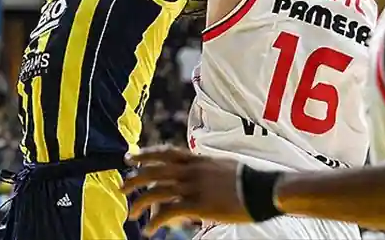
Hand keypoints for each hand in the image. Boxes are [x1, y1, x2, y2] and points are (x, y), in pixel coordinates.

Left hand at [123, 146, 250, 234]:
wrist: (262, 188)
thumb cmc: (247, 178)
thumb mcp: (222, 164)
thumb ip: (205, 165)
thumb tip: (197, 166)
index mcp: (197, 159)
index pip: (164, 153)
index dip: (144, 155)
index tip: (130, 158)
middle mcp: (191, 170)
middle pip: (154, 171)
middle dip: (134, 179)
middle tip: (121, 187)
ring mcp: (193, 187)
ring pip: (156, 192)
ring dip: (139, 203)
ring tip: (130, 213)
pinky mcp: (198, 206)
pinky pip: (168, 212)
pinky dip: (155, 222)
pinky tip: (149, 230)